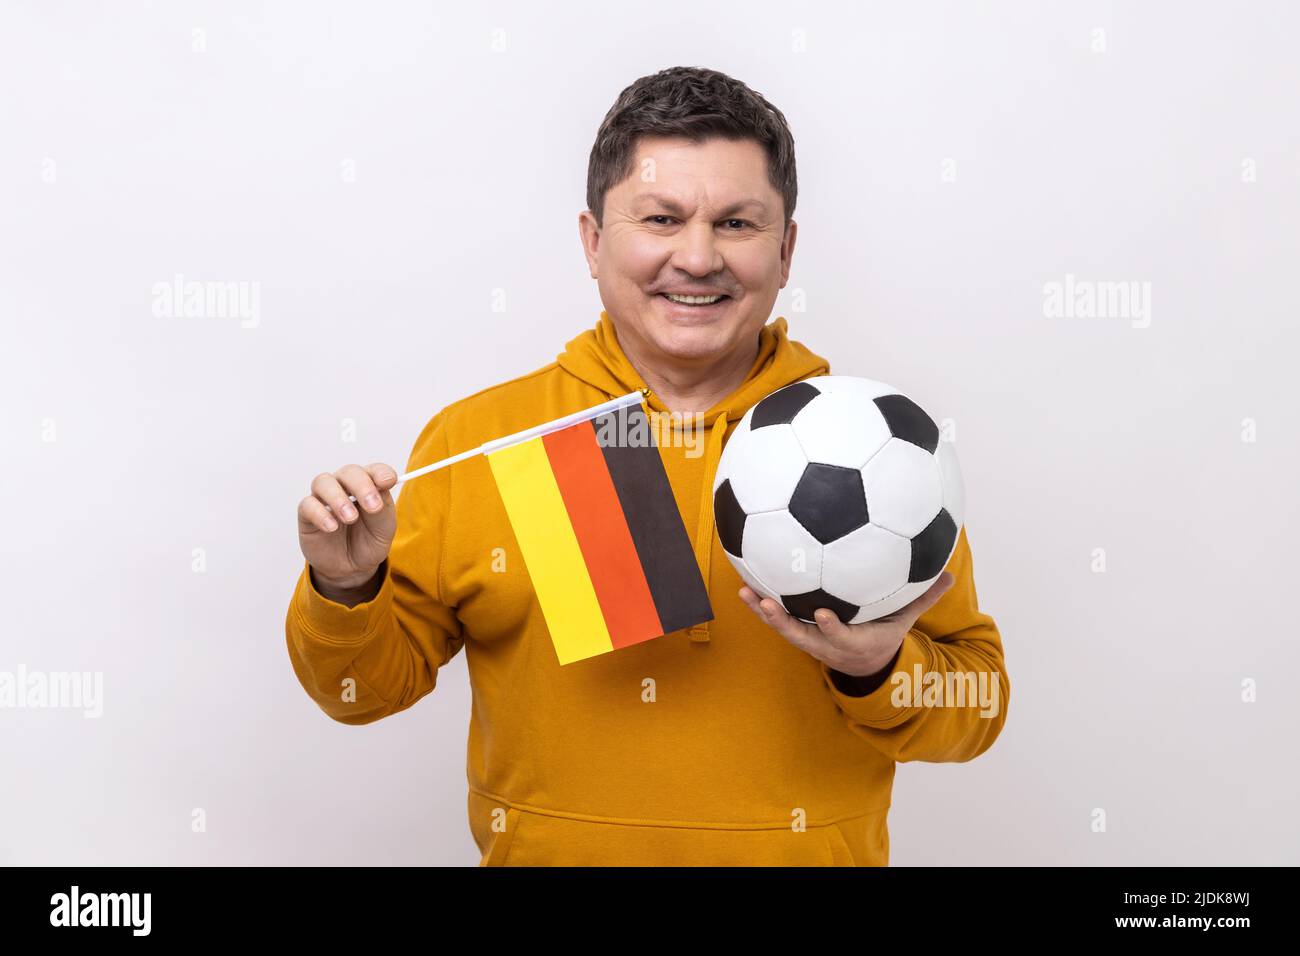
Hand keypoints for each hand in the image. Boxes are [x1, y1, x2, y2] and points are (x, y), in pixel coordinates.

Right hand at [297, 463, 398, 590]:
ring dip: (338, 498)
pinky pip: (308, 505)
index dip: (381, 473)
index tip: (389, 482)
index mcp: (369, 485)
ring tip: (351, 518)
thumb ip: (382, 508)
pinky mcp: (308, 513)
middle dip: (362, 486)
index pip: (374, 470)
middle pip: (349, 472)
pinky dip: (320, 514)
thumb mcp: (384, 529)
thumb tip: (381, 488)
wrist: (351, 568)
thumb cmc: (369, 541)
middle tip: (372, 506)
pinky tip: (332, 527)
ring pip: (323, 482)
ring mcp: (325, 498)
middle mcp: (345, 486)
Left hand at [738, 571, 955, 676]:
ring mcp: (809, 640)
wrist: (864, 665)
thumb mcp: (904, 620)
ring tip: (746, 593)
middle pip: (802, 636)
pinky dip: (760, 605)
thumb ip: (922, 598)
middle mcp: (827, 645)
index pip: (842, 637)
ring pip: (783, 629)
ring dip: (763, 613)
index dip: (832, 628)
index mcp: (855, 642)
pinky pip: (776, 620)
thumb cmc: (883, 634)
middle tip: (767, 604)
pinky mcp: (797, 632)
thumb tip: (950, 574)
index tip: (823, 614)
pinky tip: (744, 584)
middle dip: (784, 622)